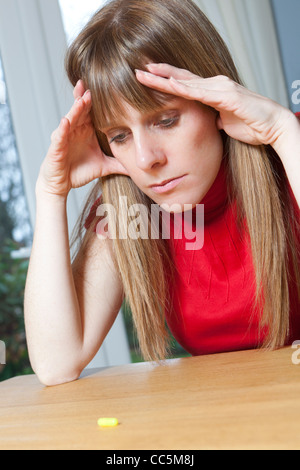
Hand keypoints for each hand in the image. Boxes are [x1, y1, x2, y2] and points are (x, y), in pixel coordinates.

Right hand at [37, 80, 128, 198]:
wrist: (62, 185)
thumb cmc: (79, 171)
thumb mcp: (105, 166)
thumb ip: (121, 163)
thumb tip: (140, 164)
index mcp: (86, 130)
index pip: (94, 111)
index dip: (101, 100)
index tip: (112, 88)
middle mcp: (75, 129)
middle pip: (81, 109)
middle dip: (87, 96)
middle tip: (96, 83)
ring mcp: (64, 136)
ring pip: (71, 118)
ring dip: (76, 108)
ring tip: (83, 98)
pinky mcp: (56, 148)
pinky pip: (59, 136)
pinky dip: (62, 128)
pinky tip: (66, 121)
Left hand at [135, 63, 294, 148]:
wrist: (272, 127)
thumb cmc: (251, 125)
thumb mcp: (225, 123)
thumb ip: (214, 119)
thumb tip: (210, 122)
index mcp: (213, 91)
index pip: (185, 84)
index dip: (165, 80)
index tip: (147, 79)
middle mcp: (215, 85)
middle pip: (182, 78)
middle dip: (159, 74)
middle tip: (138, 70)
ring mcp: (221, 88)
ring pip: (187, 82)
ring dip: (165, 78)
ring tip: (145, 74)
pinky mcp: (227, 96)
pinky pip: (201, 93)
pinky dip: (184, 89)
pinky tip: (169, 84)